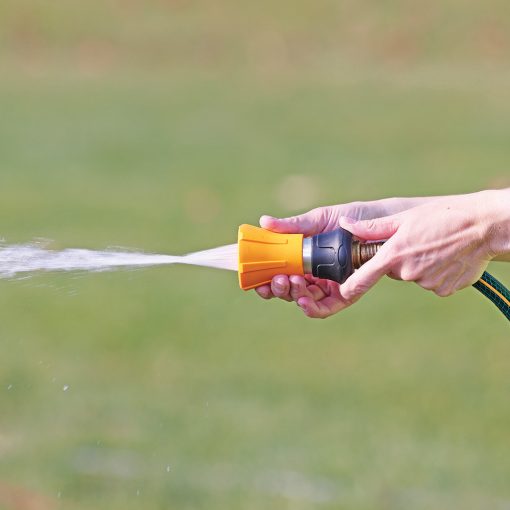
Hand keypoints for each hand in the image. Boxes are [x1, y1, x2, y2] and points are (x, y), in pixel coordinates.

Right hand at [255, 196, 434, 317]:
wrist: (390, 223)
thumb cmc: (356, 217)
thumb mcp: (321, 218)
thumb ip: (293, 225)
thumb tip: (263, 221)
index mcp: (305, 256)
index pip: (279, 271)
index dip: (265, 279)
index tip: (256, 280)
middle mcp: (315, 272)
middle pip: (289, 289)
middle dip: (278, 289)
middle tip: (277, 280)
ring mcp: (331, 283)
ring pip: (305, 299)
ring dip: (293, 296)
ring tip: (291, 283)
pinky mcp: (348, 292)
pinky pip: (328, 306)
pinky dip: (314, 307)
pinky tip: (304, 301)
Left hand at [338, 190, 507, 303]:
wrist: (483, 227)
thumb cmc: (442, 217)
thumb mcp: (404, 218)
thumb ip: (371, 227)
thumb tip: (344, 224)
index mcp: (394, 254)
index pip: (363, 277)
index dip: (350, 286)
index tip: (341, 291)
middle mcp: (407, 272)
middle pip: (392, 271)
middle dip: (398, 261)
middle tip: (415, 244)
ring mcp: (426, 283)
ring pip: (413, 277)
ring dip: (419, 266)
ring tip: (435, 249)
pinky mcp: (443, 290)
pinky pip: (431, 283)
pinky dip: (436, 274)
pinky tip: (446, 259)